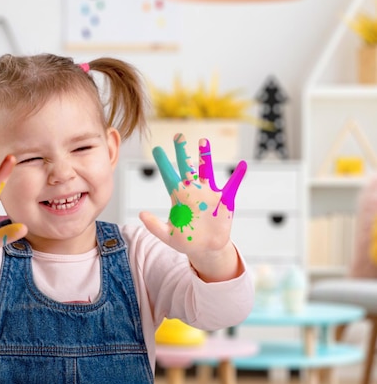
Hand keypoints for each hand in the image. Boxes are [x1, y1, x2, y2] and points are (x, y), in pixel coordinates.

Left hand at [140, 134, 246, 256]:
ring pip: (206, 171)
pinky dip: (238, 176)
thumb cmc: (186, 241)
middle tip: (178, 136)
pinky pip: (232, 186)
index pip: (169, 176)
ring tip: (203, 141)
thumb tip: (141, 214)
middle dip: (182, 152)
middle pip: (186, 168)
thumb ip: (154, 226)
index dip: (164, 163)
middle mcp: (193, 191)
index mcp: (178, 197)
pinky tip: (243, 165)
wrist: (206, 248)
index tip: (157, 148)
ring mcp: (209, 194)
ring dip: (205, 157)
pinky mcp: (224, 201)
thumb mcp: (168, 236)